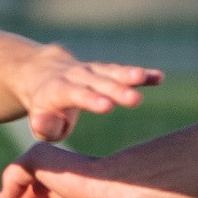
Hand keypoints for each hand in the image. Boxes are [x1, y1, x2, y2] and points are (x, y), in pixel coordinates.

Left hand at [9, 46, 160, 142]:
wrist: (45, 73)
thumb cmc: (45, 108)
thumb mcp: (39, 121)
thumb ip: (43, 125)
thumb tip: (42, 123)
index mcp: (58, 89)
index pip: (75, 94)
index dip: (91, 99)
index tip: (108, 106)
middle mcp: (76, 75)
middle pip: (98, 83)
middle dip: (116, 90)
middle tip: (135, 100)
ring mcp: (93, 71)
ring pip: (111, 72)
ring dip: (129, 75)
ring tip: (144, 77)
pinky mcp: (106, 71)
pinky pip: (123, 72)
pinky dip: (141, 74)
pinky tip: (159, 77)